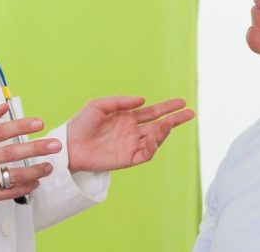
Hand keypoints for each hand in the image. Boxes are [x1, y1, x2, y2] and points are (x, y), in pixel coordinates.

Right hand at [0, 104, 62, 209]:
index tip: (38, 123)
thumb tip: (2, 106)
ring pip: (12, 174)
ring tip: (48, 166)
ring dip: (34, 171)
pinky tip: (35, 182)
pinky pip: (7, 192)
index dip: (21, 125)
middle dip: (36, 148)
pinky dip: (24, 188)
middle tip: (54, 145)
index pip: (0, 131)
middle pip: (11, 152)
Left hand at [66, 96, 195, 172]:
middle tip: (189, 113)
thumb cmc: (81, 123)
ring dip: (164, 132)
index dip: (167, 107)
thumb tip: (143, 100)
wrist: (69, 145)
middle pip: (159, 125)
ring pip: (155, 139)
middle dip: (175, 119)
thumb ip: (121, 101)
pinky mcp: (127, 159)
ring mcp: (131, 146)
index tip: (181, 102)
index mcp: (128, 118)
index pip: (153, 112)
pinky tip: (154, 138)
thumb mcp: (99, 105)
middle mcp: (133, 132)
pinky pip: (145, 154)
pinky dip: (153, 147)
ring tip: (168, 123)